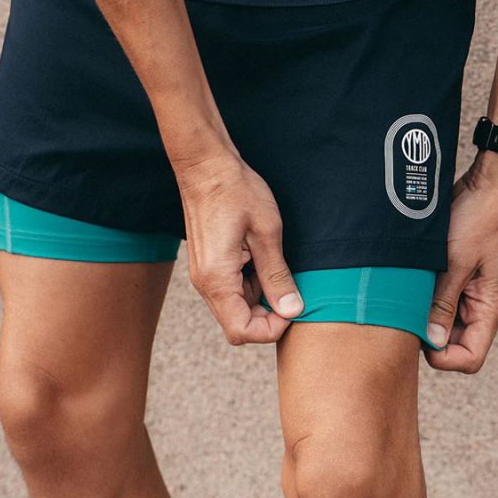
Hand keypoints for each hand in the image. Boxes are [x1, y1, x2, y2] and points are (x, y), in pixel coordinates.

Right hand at [175, 152, 302, 344]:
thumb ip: (277, 275)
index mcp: (217, 279)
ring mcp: (204, 275)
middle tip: (290, 287)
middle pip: (238, 324)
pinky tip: (262, 256)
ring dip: (261, 296)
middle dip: (268, 314)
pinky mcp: (208, 265)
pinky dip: (251, 282)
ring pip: (236, 307)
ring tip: (275, 262)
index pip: (242, 331)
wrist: (206, 166)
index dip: (272, 328)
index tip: (292, 305)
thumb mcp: (266, 232)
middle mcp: (205, 283)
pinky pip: (231, 289)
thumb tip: (292, 310)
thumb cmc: (235, 191)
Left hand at [425, 150, 497, 372]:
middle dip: (428, 334)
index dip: (442, 356)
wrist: (489, 186)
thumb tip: (431, 340)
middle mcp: (480, 306)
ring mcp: (468, 292)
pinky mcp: (456, 276)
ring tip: (408, 291)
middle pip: (453, 344)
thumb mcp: (456, 262)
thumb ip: (443, 302)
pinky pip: (438, 298)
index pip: (469, 358)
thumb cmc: (480, 220)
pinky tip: (411, 280)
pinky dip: (424, 295)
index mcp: (489, 308)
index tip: (418, 332)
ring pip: (442, 321)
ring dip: (424, 312)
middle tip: (406, 311)